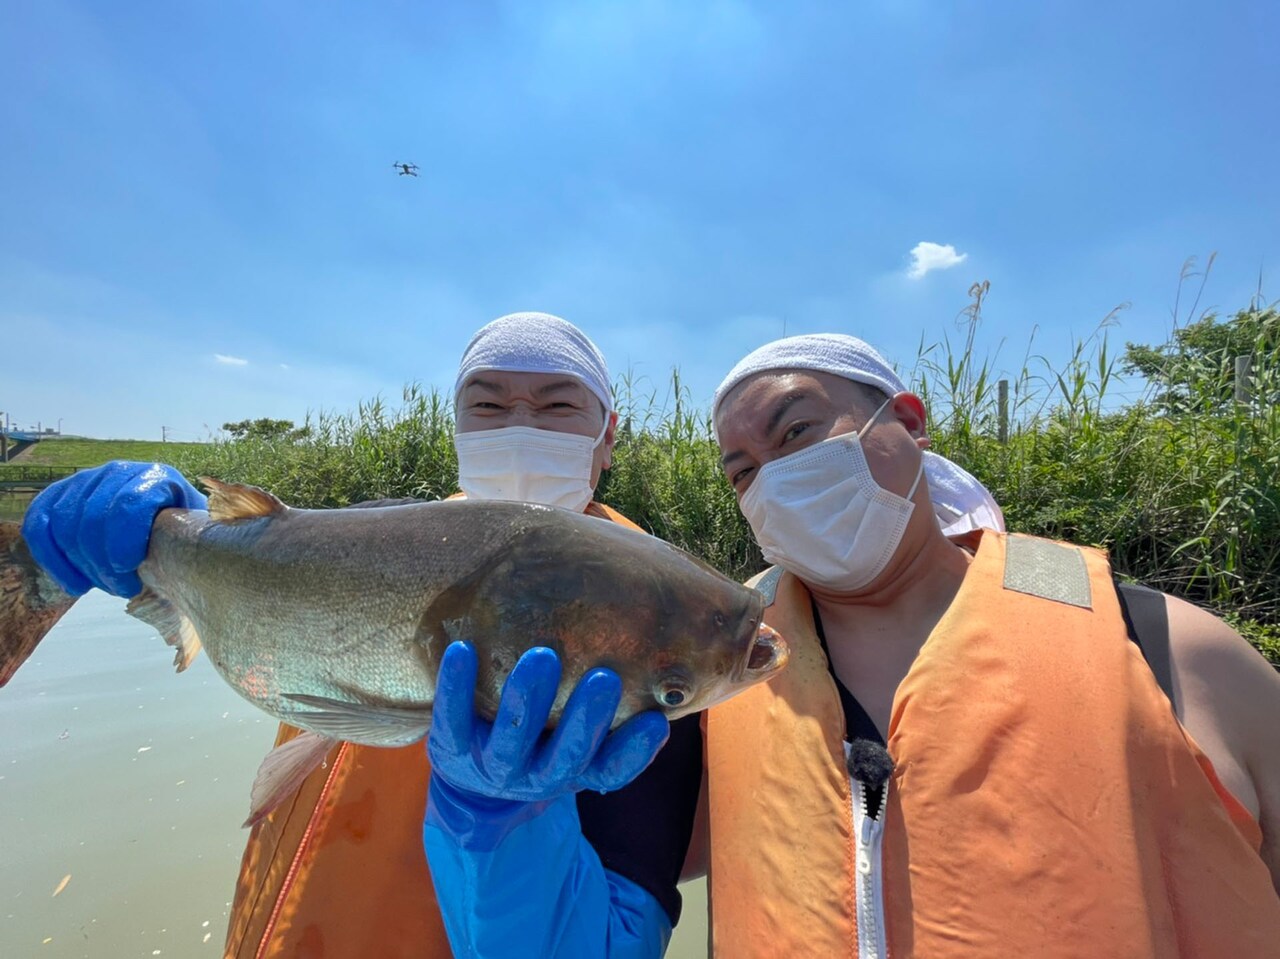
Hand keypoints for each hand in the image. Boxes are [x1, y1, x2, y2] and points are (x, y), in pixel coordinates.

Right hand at [20, 461, 206, 597]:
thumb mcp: (194, 539)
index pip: (129, 504)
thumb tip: (182, 565)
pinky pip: (39, 525)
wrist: (164, 531)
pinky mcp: (58, 495)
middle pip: (94, 519)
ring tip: (106, 585)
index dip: (124, 543)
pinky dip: (51, 559)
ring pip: (66, 525)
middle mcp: (120, 471)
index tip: (130, 573)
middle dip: (104, 564)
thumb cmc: (182, 540)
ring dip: (83, 566)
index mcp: (159, 477)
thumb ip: (187, 545)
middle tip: (124, 587)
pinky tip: (76, 585)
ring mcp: (86, 480)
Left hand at [428, 642, 669, 804]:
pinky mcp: (450, 749)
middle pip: (566, 755)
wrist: (472, 777)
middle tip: (603, 678)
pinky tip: (461, 649)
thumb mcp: (578, 737)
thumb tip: (660, 667)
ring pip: (513, 739)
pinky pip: (451, 718)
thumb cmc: (543, 739)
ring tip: (541, 658)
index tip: (657, 720)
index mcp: (574, 772)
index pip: (612, 770)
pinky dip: (455, 686)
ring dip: (527, 700)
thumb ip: (613, 713)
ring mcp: (493, 765)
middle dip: (585, 719)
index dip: (635, 752)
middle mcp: (538, 775)